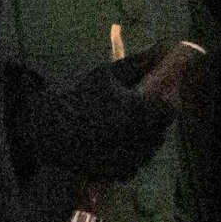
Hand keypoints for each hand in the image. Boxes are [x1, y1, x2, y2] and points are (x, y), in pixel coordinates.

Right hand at [6, 45, 175, 183]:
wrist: (50, 129)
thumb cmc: (80, 97)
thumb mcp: (109, 74)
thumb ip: (139, 62)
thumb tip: (162, 47)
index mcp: (140, 112)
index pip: (170, 110)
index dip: (166, 102)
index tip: (157, 96)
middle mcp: (138, 138)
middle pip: (161, 131)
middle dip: (155, 120)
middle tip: (141, 110)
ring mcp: (129, 159)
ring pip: (150, 149)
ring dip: (145, 137)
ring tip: (128, 125)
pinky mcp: (118, 174)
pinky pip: (136, 164)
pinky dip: (132, 154)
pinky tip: (117, 142)